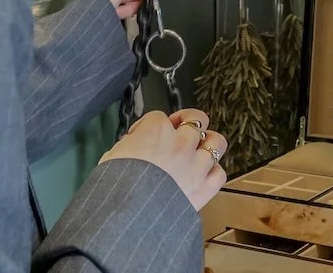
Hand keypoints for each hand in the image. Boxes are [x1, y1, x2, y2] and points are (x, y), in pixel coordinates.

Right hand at [100, 109, 227, 210]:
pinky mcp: (203, 188)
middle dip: (188, 122)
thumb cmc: (117, 188)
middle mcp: (180, 143)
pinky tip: (204, 173)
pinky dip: (213, 171)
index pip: (159, 116)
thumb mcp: (112, 155)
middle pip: (196, 119)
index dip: (150, 125)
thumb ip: (127, 144)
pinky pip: (219, 173)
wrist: (128, 216)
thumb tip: (130, 144)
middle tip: (181, 128)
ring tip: (201, 146)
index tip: (144, 135)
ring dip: (209, 142)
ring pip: (216, 142)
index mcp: (156, 131)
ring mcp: (195, 165)